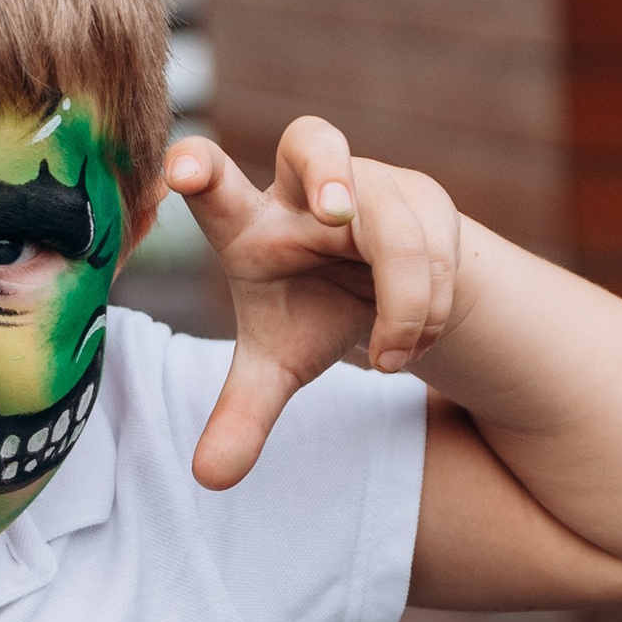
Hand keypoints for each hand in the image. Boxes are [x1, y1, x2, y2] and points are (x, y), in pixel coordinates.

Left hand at [163, 116, 461, 490]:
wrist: (389, 295)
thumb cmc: (312, 312)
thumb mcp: (279, 365)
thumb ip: (243, 414)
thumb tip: (209, 479)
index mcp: (249, 223)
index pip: (215, 181)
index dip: (200, 168)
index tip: (182, 171)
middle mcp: (304, 191)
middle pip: (312, 141)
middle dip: (328, 172)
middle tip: (336, 213)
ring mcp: (369, 183)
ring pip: (396, 227)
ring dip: (402, 303)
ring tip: (389, 362)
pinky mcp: (422, 196)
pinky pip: (440, 247)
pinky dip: (431, 306)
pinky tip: (412, 341)